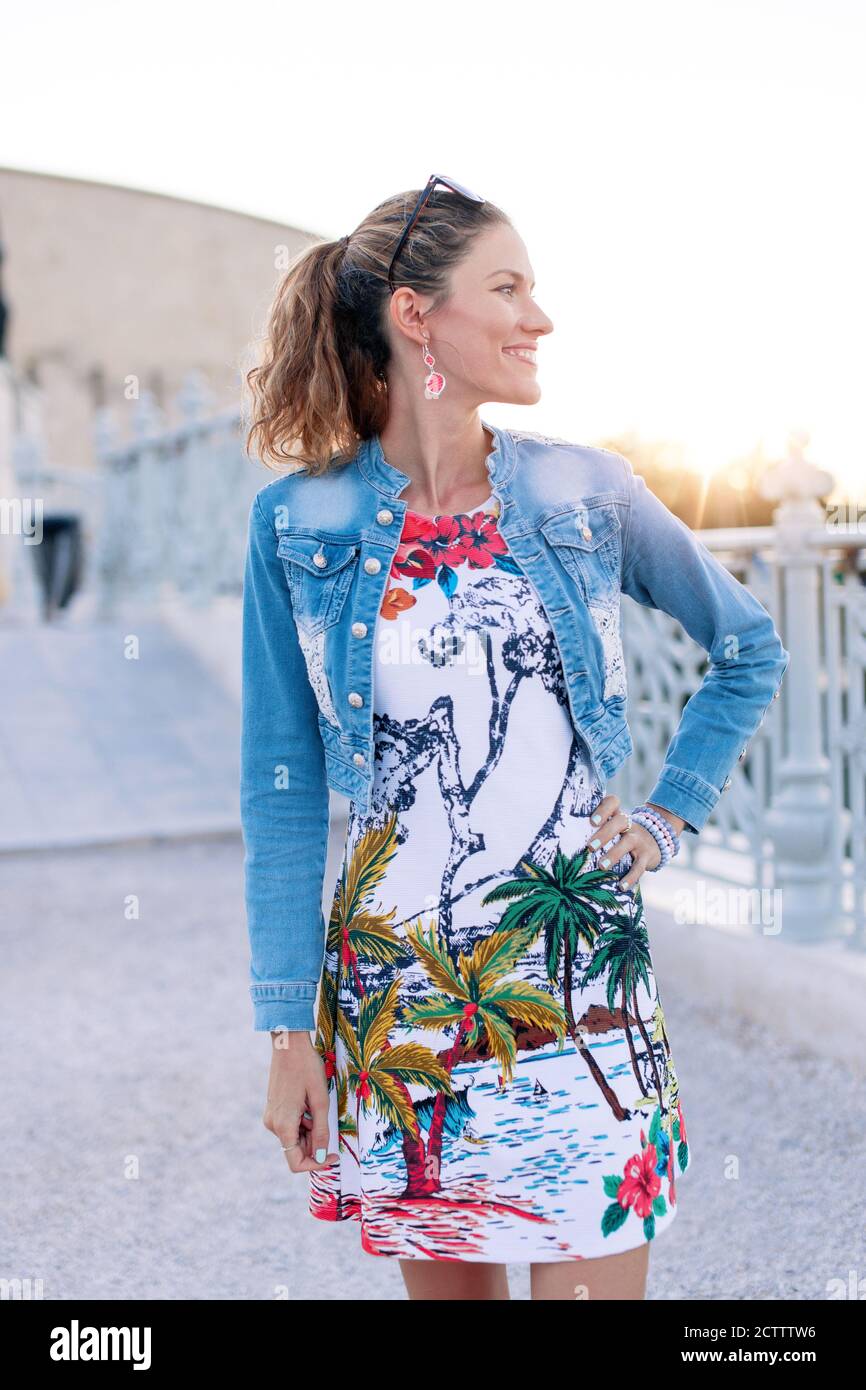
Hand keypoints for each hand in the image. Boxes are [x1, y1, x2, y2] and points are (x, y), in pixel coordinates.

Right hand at [262, 1031, 338, 1172]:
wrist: (289, 1045)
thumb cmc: (306, 1069)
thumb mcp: (320, 1101)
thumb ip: (321, 1131)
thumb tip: (321, 1156)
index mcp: (283, 1126)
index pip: (296, 1162)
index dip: (316, 1164)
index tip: (333, 1154)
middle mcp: (273, 1125)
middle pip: (296, 1150)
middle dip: (315, 1143)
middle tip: (328, 1122)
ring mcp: (271, 1117)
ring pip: (294, 1137)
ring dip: (310, 1130)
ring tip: (318, 1106)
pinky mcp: (273, 1109)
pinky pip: (290, 1126)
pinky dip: (303, 1122)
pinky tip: (309, 1103)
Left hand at [585, 795, 683, 891]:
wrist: (657, 841)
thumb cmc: (623, 835)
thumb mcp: (614, 828)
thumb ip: (597, 830)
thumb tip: (566, 842)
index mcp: (618, 815)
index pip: (613, 802)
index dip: (603, 809)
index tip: (592, 821)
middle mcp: (629, 824)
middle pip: (619, 821)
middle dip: (604, 834)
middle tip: (590, 847)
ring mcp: (639, 839)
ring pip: (628, 842)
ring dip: (614, 854)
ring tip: (601, 866)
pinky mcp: (647, 856)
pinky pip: (639, 867)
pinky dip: (630, 877)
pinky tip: (621, 886)